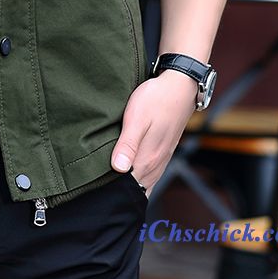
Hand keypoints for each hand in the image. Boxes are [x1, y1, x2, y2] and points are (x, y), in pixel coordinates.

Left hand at [110, 70, 197, 196]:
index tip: (97, 189)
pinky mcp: (163, 150)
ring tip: (111, 187)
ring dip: (130, 186)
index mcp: (147, 158)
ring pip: (145, 182)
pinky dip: (140, 178)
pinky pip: (151, 173)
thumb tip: (119, 169)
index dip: (112, 190)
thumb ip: (128, 145)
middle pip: (136, 188)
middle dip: (120, 192)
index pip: (128, 187)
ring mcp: (161, 158)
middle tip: (100, 190)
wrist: (180, 87)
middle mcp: (156, 163)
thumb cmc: (156, 99)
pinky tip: (129, 174)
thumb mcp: (136, 118)